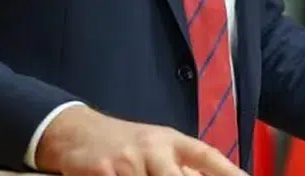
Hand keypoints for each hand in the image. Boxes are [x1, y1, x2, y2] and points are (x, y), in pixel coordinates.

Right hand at [35, 105, 245, 175]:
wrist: (76, 132)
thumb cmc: (125, 144)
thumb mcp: (156, 147)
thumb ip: (181, 165)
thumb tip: (213, 175)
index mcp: (170, 141)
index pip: (206, 155)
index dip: (229, 171)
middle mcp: (153, 148)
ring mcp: (128, 161)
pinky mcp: (104, 172)